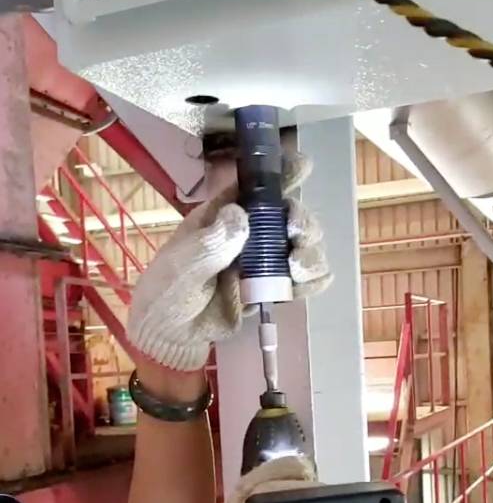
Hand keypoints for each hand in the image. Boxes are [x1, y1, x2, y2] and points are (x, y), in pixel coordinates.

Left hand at [127, 154, 331, 370]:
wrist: (169, 335)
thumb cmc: (167, 291)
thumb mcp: (182, 264)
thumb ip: (211, 243)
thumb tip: (240, 215)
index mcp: (223, 216)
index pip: (255, 188)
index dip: (281, 174)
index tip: (302, 167)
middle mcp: (248, 235)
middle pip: (288, 217)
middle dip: (302, 221)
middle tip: (296, 234)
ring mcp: (261, 264)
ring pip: (301, 247)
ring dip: (310, 251)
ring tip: (297, 266)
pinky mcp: (269, 291)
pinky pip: (300, 282)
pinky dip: (314, 280)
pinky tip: (312, 282)